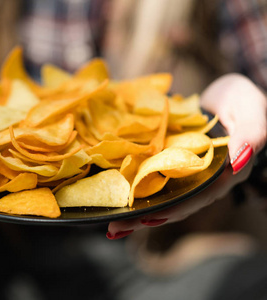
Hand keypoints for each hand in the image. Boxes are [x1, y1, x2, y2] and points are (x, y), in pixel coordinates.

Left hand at [106, 73, 266, 238]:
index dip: (174, 209)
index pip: (197, 197)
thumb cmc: (241, 101)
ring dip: (135, 210)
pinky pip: (149, 178)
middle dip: (145, 217)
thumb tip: (239, 162)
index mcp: (222, 175)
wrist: (222, 95)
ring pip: (159, 196)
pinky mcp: (166, 162)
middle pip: (173, 203)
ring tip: (111, 225)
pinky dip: (131, 188)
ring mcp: (181, 172)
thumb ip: (252, 134)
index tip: (149, 218)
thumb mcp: (250, 110)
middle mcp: (200, 180)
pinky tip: (113, 198)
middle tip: (116, 229)